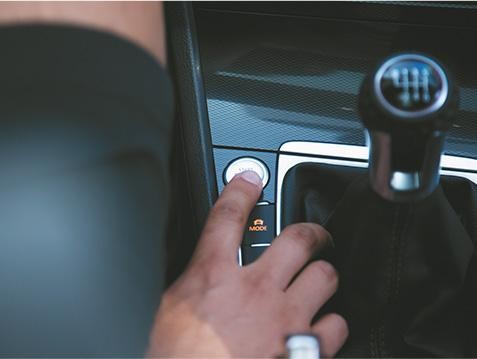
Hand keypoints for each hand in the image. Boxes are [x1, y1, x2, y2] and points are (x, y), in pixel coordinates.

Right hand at [148, 171, 347, 357]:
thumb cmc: (175, 356)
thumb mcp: (167, 310)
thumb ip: (188, 282)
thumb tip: (194, 270)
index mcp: (213, 277)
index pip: (227, 216)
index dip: (240, 190)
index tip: (251, 179)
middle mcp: (254, 291)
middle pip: (298, 239)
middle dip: (311, 232)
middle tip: (313, 235)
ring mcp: (284, 319)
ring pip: (325, 276)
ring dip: (323, 276)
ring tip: (318, 279)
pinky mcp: (304, 350)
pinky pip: (337, 326)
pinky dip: (332, 323)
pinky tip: (322, 325)